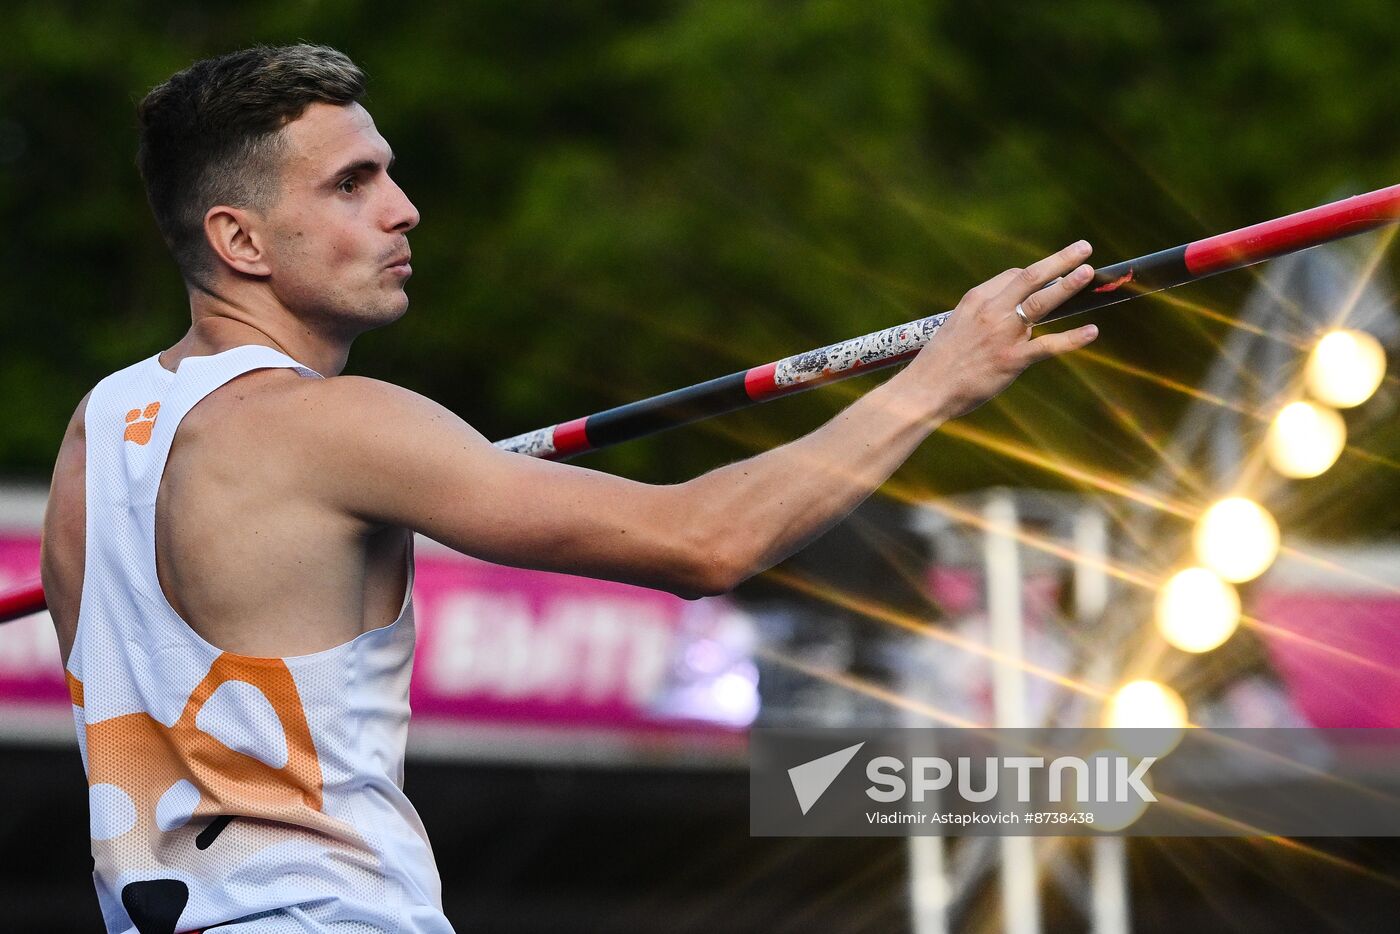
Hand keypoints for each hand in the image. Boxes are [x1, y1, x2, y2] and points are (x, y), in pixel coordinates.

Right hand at [904, 240, 1099, 419]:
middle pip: (1031, 277)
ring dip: (1067, 286)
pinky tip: (1091, 332)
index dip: (1039, 274)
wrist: (925, 389)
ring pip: (1040, 302)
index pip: (1014, 276)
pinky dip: (1072, 338)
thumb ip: (983, 316)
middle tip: (1084, 248)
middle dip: (1061, 260)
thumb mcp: (956, 326)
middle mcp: (991, 311)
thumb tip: (1011, 313)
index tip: (1054, 274)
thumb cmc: (940, 362)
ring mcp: (1002, 334)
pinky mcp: (1010, 359)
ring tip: (1088, 273)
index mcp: (976, 299)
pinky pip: (1047, 345)